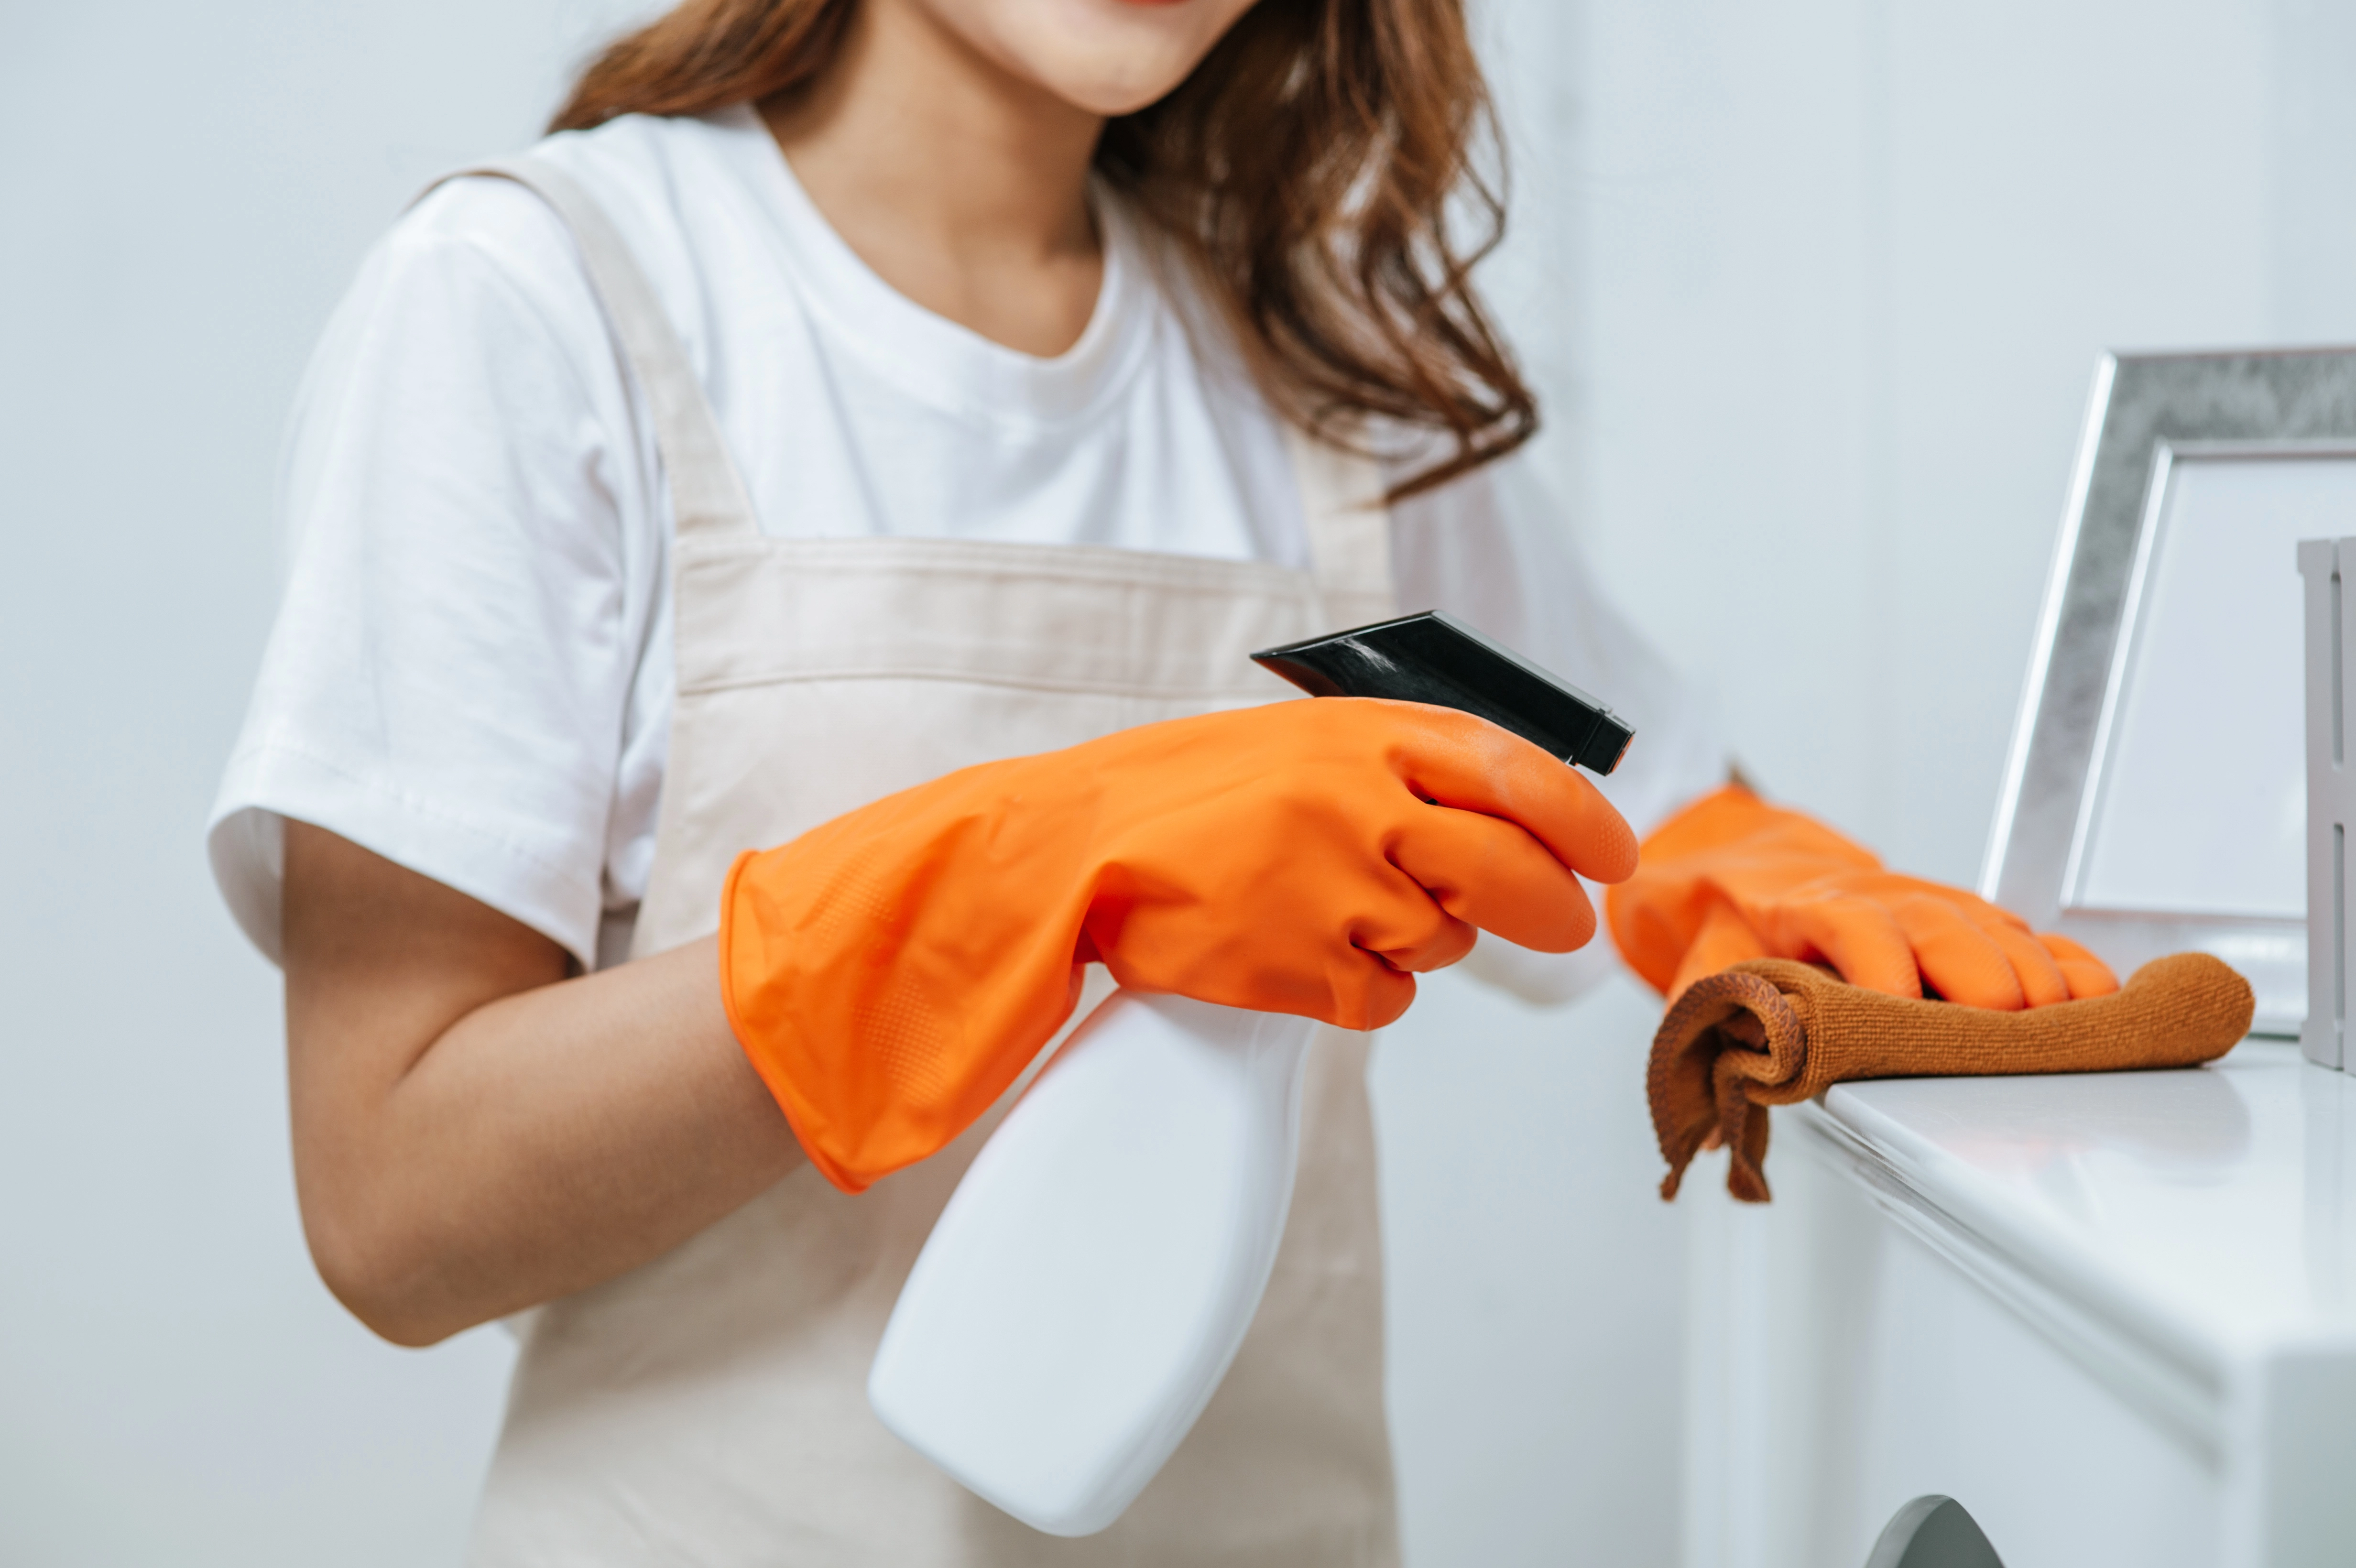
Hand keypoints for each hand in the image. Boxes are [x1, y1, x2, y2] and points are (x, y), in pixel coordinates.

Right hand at [723, 698, 1637, 1189]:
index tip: (1616, 854)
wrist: (1069, 852)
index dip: (1583, 818)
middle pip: (1511, 872)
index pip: (1516, 770)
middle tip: (1562, 926)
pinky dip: (1359, 991)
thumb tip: (1508, 813)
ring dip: (1412, 940)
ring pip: (1440, 944)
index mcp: (1364, 734)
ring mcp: (1335, 888)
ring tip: (1327, 908)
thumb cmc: (1185, 796)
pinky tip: (1297, 955)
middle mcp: (1363, 805)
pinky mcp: (1303, 967)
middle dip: (1550, 910)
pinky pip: (1382, 1001)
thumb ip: (1397, 767)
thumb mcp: (1296, 745)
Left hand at [1605, 785, 2116, 1007]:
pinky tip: (2099, 998)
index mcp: (1809, 905)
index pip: (1854, 925)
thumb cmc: (1733, 929)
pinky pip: (2030, 935)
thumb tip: (1702, 1128)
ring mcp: (1934, 904)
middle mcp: (1883, 898)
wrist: (1749, 870)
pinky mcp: (1971, 919)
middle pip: (1943, 928)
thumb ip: (1711, 1028)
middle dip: (1976, 978)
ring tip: (2061, 1030)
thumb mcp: (1706, 967)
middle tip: (2002, 1030)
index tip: (1899, 1013)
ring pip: (1995, 930)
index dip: (1882, 967)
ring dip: (2031, 978)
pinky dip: (2066, 964)